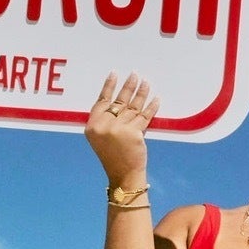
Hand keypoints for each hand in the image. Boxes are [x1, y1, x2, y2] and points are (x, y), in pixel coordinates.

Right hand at [86, 73, 158, 188]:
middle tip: (135, 74)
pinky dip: (151, 107)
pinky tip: (156, 99)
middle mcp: (104, 126)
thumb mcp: (102, 137)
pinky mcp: (134, 133)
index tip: (114, 74)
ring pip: (133, 107)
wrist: (122, 174)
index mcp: (92, 126)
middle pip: (118, 101)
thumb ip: (108, 120)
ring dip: (141, 93)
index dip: (108, 87)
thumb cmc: (113, 156)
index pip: (102, 101)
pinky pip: (144, 116)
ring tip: (146, 83)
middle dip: (128, 86)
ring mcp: (118, 129)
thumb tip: (122, 100)